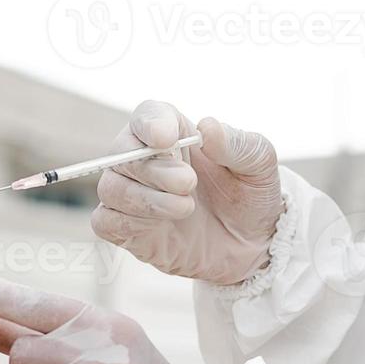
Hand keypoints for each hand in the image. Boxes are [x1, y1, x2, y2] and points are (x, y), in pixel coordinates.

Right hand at [91, 101, 283, 285]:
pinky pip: (104, 221)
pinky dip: (127, 222)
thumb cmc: (251, 198)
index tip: (166, 138)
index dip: (149, 123)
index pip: (147, 115)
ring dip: (146, 199)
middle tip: (189, 184)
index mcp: (176, 135)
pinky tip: (163, 225)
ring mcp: (135, 196)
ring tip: (186, 207)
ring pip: (111, 187)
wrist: (252, 248)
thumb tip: (207, 128)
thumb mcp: (260, 167)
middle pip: (121, 152)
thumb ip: (238, 145)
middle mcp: (147, 161)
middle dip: (152, 169)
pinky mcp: (128, 230)